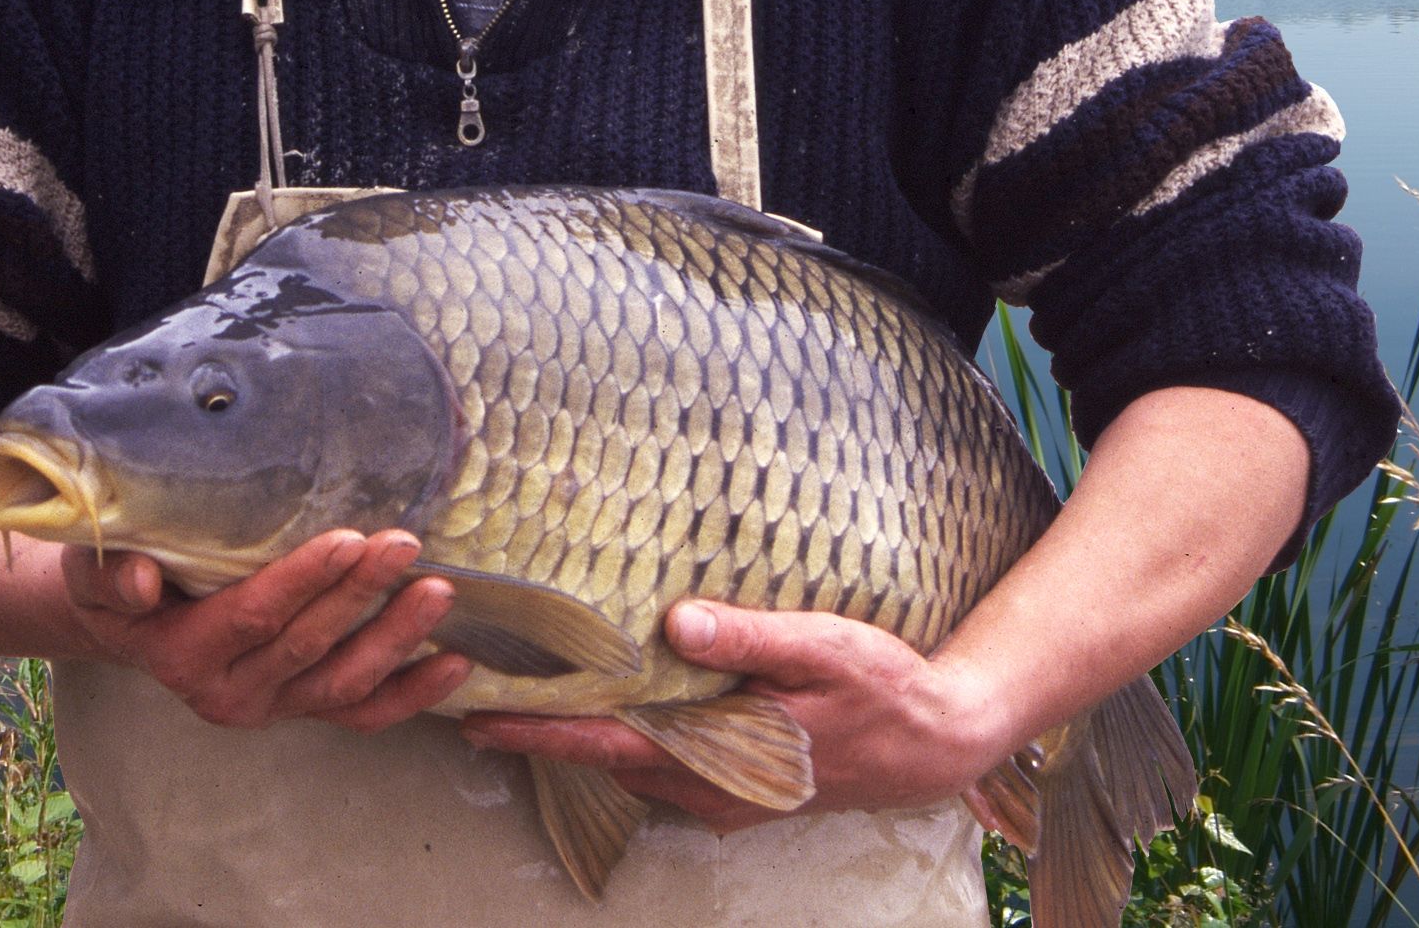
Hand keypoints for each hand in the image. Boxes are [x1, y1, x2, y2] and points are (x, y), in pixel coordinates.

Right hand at [61, 528, 472, 733]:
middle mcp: (231, 693)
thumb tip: (138, 581)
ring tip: (438, 590)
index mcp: (184, 655)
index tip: (347, 538)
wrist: (125, 622)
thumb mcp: (92, 571)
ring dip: (396, 638)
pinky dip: (412, 694)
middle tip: (403, 545)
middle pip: (308, 644)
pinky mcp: (300, 708)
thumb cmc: (112, 582)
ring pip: (344, 682)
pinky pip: (362, 711)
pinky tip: (456, 664)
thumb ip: (108, 574)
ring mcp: (272, 706)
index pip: (252, 617)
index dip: (301, 582)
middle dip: (360, 594)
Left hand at [460, 600, 1016, 834]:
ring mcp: (725, 793)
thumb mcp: (819, 647)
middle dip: (543, 733)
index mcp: (720, 756)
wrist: (941, 741)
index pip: (608, 745)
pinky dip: (628, 737)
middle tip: (478, 700)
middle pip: (606, 760)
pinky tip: (613, 705)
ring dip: (584, 736)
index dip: (541, 732)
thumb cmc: (884, 689)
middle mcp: (712, 788)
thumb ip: (747, 638)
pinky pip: (665, 766)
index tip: (479, 720)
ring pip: (633, 767)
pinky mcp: (739, 784)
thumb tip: (676, 624)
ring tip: (529, 697)